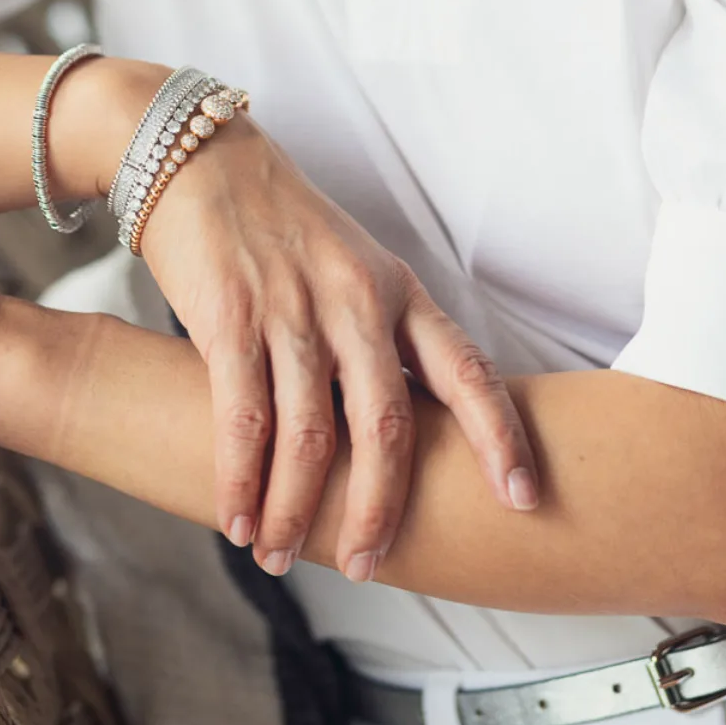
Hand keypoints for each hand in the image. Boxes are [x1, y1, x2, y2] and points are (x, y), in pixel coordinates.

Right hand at [136, 117, 539, 583]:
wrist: (202, 158)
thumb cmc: (282, 225)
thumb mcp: (353, 266)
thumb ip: (380, 338)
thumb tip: (401, 432)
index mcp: (397, 289)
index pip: (466, 368)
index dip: (499, 436)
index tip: (523, 498)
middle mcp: (354, 299)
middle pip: (387, 424)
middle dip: (381, 508)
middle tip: (369, 566)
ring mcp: (293, 307)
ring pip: (311, 436)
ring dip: (296, 511)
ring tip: (280, 556)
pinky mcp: (231, 315)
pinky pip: (244, 418)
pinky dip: (241, 481)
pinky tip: (237, 519)